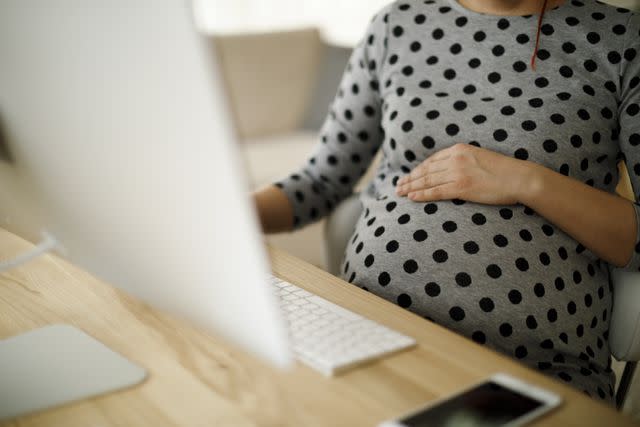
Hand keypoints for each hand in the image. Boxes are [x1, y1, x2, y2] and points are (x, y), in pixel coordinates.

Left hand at [395, 143, 534, 204]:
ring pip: (427, 180)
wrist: (520, 178)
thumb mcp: (481, 158)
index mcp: (460, 149)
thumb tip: (453, 170)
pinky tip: (411, 197)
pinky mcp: (461, 188)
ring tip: (399, 192)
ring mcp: (457, 173)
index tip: (410, 174)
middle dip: (410, 178)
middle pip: (426, 170)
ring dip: (411, 186)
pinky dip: (421, 194)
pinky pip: (436, 192)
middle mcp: (456, 159)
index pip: (433, 159)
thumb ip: (465, 161)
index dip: (419, 168)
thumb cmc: (505, 171)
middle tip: (398, 184)